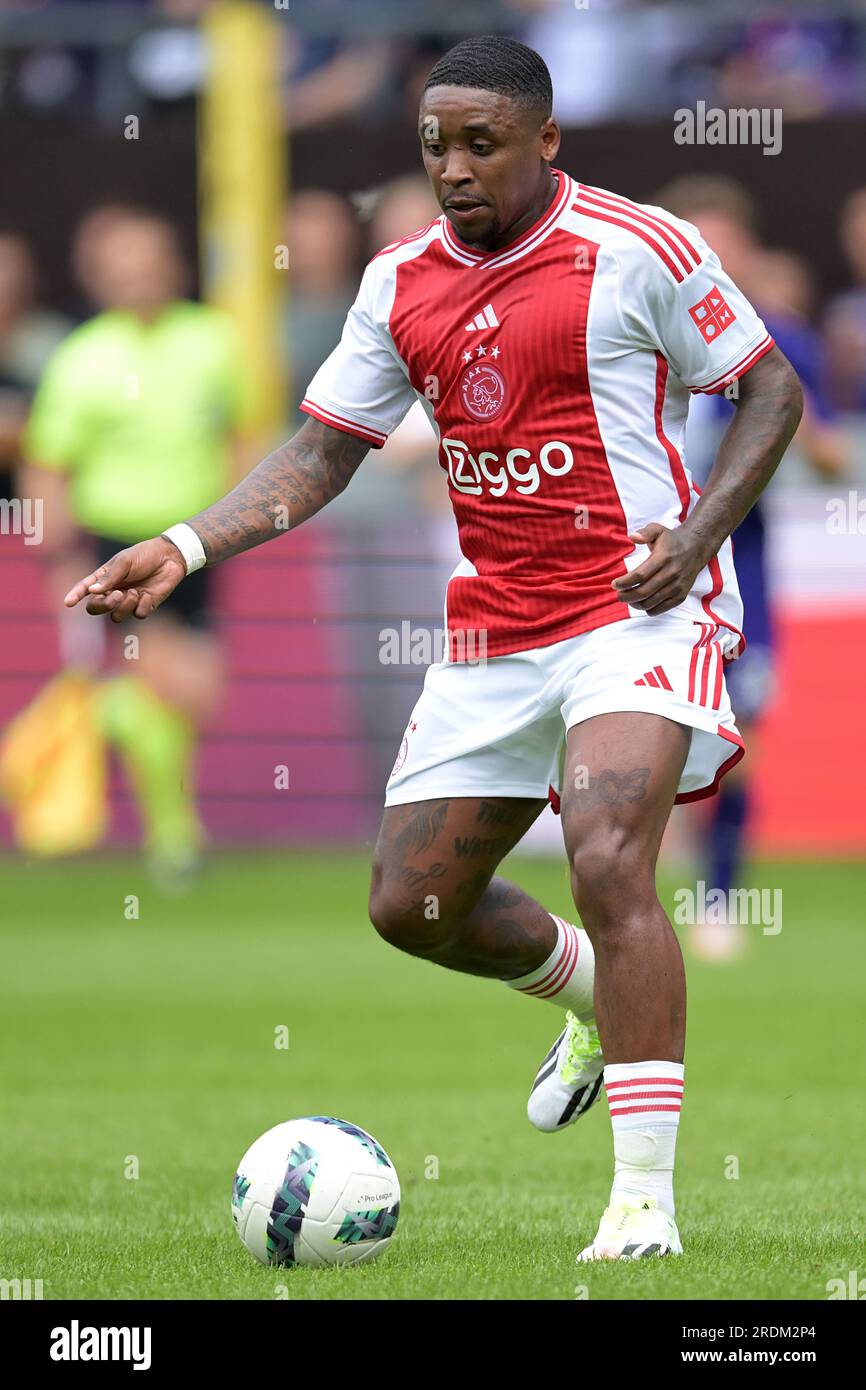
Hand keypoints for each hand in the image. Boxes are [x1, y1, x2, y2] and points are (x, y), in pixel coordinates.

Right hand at [63, 536, 187, 621]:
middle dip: (104, 606)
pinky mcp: (145, 605)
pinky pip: (138, 614)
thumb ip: (109, 577)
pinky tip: (148, 594)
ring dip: (124, 606)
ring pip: (116, 616)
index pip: (85, 589)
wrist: (170, 557)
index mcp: (104, 578)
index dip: (75, 596)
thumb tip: (92, 591)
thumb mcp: (124, 562)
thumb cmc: (144, 555)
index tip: (68, 603)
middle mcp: (114, 591)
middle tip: (117, 595)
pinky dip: (142, 605)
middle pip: (97, 608)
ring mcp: (128, 600)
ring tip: (134, 592)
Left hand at [611, 522, 707, 614]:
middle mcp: (672, 574)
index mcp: (663, 558)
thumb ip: (645, 532)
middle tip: (618, 595)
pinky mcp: (681, 596)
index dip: (624, 582)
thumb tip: (633, 537)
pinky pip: (660, 609)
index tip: (614, 584)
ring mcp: (677, 587)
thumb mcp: (658, 530)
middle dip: (626, 596)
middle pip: (643, 592)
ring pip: (651, 603)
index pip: (640, 575)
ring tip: (628, 598)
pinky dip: (647, 609)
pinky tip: (641, 602)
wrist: (695, 549)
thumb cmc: (671, 540)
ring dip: (635, 603)